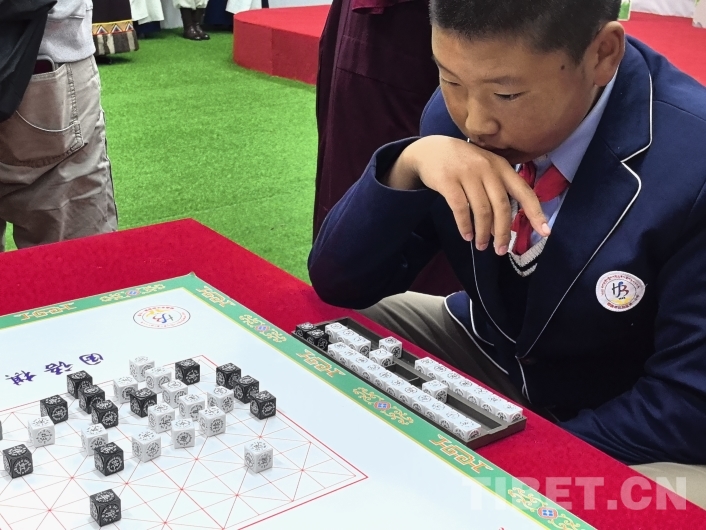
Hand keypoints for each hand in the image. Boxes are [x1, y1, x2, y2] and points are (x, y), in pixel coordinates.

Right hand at [384, 136, 549, 254]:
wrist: (430, 150)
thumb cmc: (462, 164)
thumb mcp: (485, 168)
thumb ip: (497, 190)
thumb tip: (502, 228)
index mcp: (501, 167)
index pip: (524, 192)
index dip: (536, 212)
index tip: (545, 232)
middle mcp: (487, 169)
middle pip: (502, 206)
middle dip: (503, 232)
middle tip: (501, 251)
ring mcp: (467, 173)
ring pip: (482, 210)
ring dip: (483, 233)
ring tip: (481, 246)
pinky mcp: (448, 181)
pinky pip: (460, 209)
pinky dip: (465, 226)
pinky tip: (467, 235)